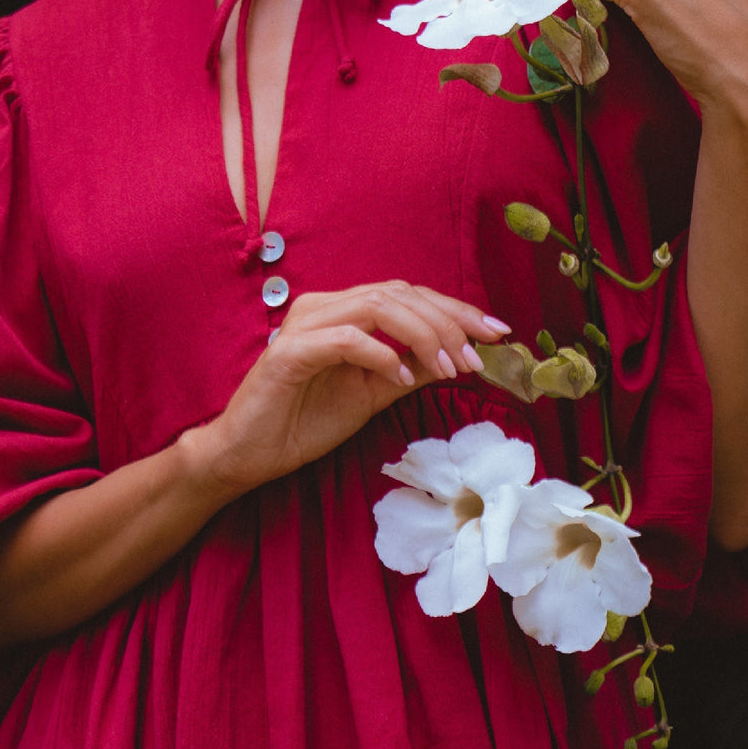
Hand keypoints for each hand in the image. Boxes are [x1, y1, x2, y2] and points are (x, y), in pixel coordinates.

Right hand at [192, 281, 509, 498]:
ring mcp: (305, 326)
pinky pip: (345, 339)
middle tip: (479, 358)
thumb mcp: (373, 395)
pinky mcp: (289, 352)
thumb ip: (411, 370)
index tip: (499, 334)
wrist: (249, 454)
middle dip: (450, 323)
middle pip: (401, 294)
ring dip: (423, 335)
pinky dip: (380, 355)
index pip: (410, 297)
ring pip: (378, 307)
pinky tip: (399, 379)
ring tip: (449, 368)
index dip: (458, 311)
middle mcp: (325, 307)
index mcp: (345, 312)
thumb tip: (460, 358)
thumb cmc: (304, 422)